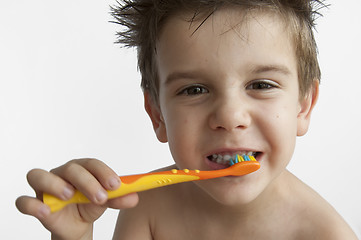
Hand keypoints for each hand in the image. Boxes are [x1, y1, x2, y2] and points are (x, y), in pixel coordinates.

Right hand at [16, 158, 138, 239]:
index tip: (116, 185)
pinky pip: (23, 201)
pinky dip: (31, 204)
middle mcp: (62, 173)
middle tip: (100, 197)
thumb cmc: (90, 205)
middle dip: (87, 181)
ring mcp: (45, 188)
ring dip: (55, 183)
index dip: (103, 172)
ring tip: (69, 195)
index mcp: (82, 168)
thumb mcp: (106, 202)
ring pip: (38, 175)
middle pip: (70, 168)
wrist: (77, 224)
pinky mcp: (34, 203)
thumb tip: (134, 196)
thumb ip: (119, 198)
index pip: (91, 163)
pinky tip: (46, 210)